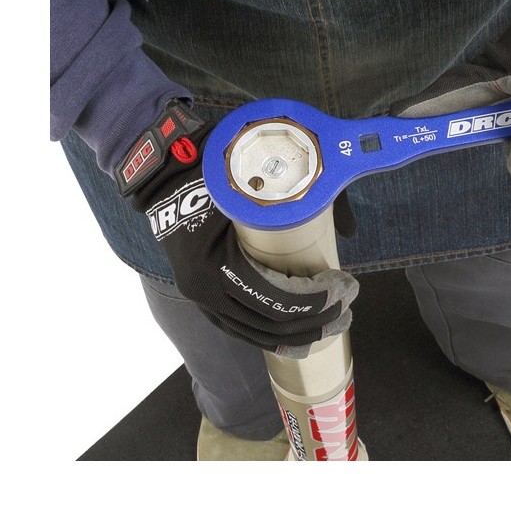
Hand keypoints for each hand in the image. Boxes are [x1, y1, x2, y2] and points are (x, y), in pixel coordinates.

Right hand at [116, 101, 357, 354]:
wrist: (162, 177)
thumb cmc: (210, 173)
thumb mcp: (254, 181)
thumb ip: (305, 198)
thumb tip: (348, 230)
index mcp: (216, 264)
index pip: (276, 299)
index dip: (317, 300)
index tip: (346, 286)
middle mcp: (205, 291)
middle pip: (271, 323)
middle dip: (316, 320)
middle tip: (348, 306)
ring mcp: (200, 298)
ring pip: (256, 334)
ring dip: (299, 334)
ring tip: (333, 323)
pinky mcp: (202, 298)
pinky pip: (241, 329)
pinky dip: (273, 336)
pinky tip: (299, 338)